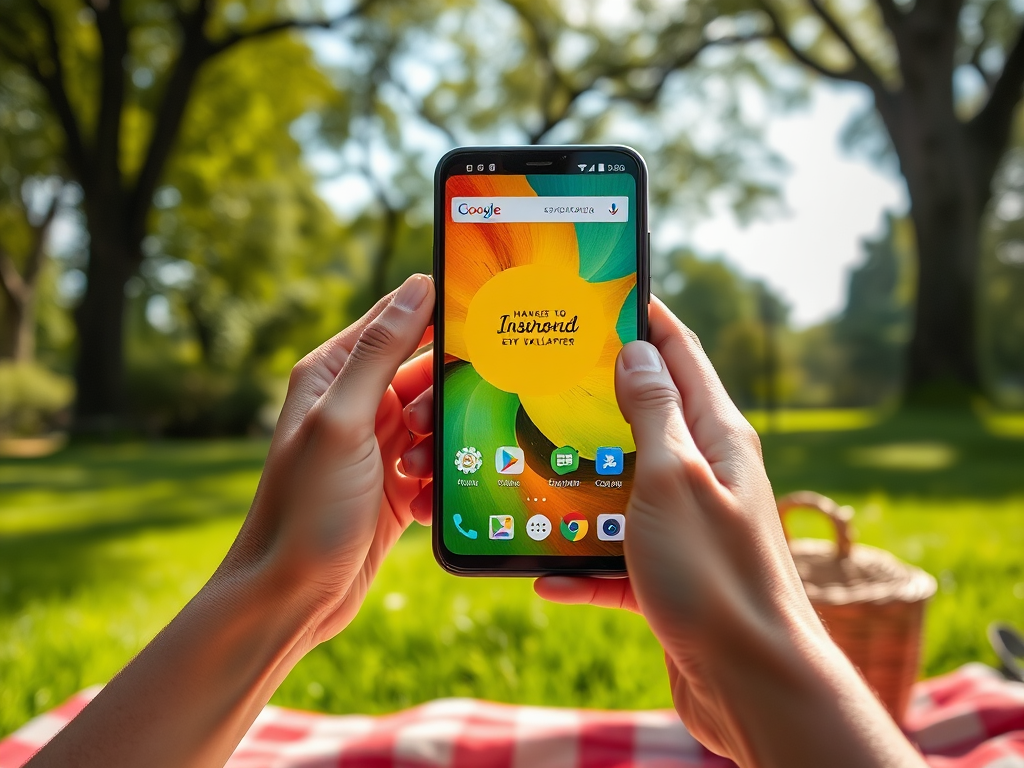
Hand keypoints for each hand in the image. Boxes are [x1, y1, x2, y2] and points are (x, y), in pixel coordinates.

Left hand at [218, 273, 435, 646]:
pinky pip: (439, 465)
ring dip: (440, 445)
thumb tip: (419, 285)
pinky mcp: (397, 485)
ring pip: (441, 421)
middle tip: (433, 426)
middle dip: (446, 397)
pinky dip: (438, 482)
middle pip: (429, 373)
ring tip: (413, 473)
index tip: (488, 322)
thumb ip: (380, 352)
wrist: (292, 597)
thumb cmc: (305, 507)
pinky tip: (417, 506)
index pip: (399, 319)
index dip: (442, 315)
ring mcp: (379, 445)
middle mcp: (358, 403)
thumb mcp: (343, 421)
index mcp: (334, 372)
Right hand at [536, 298, 923, 767]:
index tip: (607, 292)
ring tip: (533, 466)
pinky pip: (619, 559)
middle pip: (649, 416)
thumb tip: (638, 351)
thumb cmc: (716, 576)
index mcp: (717, 437)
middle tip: (546, 375)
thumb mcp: (672, 478)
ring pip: (627, 485)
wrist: (753, 685)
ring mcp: (691, 525)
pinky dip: (585, 562)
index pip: (681, 354)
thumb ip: (653, 412)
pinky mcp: (674, 575)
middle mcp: (708, 474)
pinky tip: (548, 572)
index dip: (646, 318)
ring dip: (584, 479)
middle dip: (600, 394)